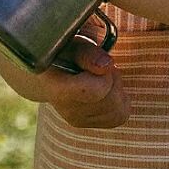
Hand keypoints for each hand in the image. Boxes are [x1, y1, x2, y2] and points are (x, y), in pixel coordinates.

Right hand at [0, 28, 130, 128]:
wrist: (48, 69)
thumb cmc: (63, 51)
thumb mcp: (71, 43)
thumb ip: (87, 53)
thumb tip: (107, 65)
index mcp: (56, 88)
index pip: (94, 91)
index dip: (105, 73)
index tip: (97, 61)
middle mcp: (65, 109)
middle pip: (111, 101)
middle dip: (113, 79)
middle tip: (99, 67)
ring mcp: (77, 120)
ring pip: (118, 111)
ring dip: (117, 90)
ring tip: (101, 77)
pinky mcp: (88, 124)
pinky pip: (119, 116)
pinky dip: (119, 101)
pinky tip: (105, 89)